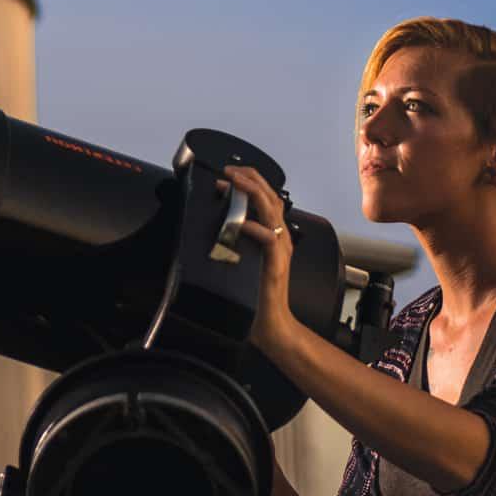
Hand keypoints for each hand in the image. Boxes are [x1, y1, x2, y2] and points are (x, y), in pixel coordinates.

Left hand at [218, 165, 295, 351]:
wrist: (270, 325)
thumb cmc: (255, 297)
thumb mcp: (242, 262)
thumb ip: (234, 243)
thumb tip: (214, 228)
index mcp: (273, 235)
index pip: (265, 198)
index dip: (248, 183)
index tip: (227, 177)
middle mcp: (280, 238)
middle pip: (271, 196)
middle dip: (250, 178)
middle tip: (230, 170)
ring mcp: (280, 250)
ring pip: (272, 211)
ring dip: (253, 192)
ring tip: (236, 181)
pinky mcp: (276, 265)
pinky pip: (269, 239)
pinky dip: (255, 228)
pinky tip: (243, 223)